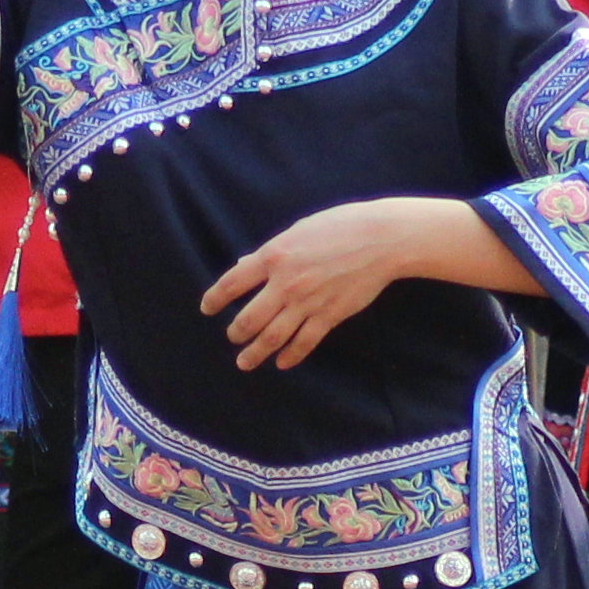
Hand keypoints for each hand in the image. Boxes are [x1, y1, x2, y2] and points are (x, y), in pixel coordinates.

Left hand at [205, 198, 429, 371]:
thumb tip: (244, 264)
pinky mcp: (329, 315)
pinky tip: (282, 362)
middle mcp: (286, 282)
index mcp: (275, 255)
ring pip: (272, 336)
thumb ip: (270, 251)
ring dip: (255, 353)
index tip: (207, 308)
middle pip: (249, 318)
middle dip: (236, 332)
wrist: (381, 239)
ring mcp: (307, 302)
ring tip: (244, 362)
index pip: (233, 282)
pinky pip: (304, 342)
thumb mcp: (298, 230)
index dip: (215, 298)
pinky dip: (291, 355)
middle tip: (232, 337)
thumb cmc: (340, 226)